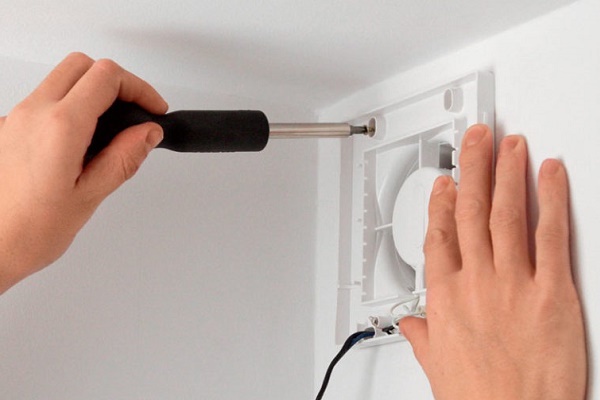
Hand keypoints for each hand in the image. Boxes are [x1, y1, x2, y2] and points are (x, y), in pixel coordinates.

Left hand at [0, 52, 167, 293]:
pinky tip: (80, 143)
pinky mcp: (7, 128)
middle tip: (135, 111)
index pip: (107, 77)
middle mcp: (33, 113)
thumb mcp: (90, 195)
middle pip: (82, 65)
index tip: (153, 109)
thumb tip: (147, 133)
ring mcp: (15, 117)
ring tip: (110, 131)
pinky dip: (69, 107)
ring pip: (60, 79)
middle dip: (115, 81)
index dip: (139, 88)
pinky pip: (43, 101)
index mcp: (61, 127)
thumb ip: (124, 157)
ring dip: (90, 92)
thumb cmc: (28, 232)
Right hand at [399, 125, 586, 398]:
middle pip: (471, 212)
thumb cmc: (477, 399)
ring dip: (507, 173)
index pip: (440, 235)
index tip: (446, 182)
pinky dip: (551, 200)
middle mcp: (476, 281)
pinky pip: (551, 236)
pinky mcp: (553, 291)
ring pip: (506, 214)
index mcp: (446, 297)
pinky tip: (550, 174)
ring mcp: (514, 282)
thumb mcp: (437, 366)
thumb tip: (411, 325)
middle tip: (477, 139)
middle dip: (473, 169)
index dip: (442, 202)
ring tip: (510, 144)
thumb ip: (422, 336)